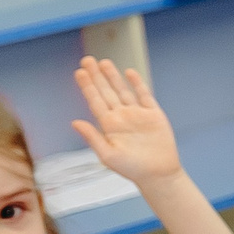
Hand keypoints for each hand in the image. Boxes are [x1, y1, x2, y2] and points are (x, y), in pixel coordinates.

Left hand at [72, 57, 182, 185]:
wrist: (159, 174)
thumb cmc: (132, 168)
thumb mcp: (108, 155)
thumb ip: (92, 137)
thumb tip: (74, 122)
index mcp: (108, 125)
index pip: (95, 101)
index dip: (87, 86)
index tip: (79, 72)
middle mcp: (121, 116)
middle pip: (106, 91)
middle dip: (96, 76)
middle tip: (87, 60)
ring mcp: (138, 114)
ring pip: (123, 90)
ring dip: (113, 76)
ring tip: (104, 62)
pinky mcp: (154, 115)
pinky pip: (145, 95)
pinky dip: (137, 84)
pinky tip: (129, 72)